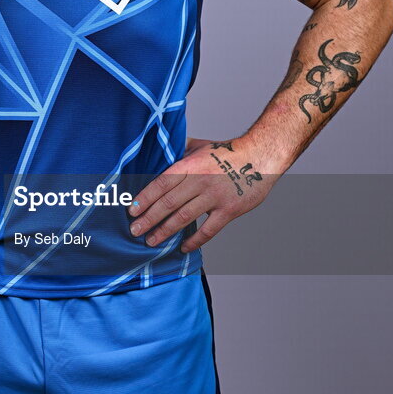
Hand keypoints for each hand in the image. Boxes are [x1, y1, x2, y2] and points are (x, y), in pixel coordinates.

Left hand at [127, 136, 278, 252]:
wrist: (260, 157)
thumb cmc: (227, 152)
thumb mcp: (199, 146)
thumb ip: (179, 151)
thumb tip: (159, 151)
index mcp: (190, 165)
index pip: (162, 183)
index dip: (145, 198)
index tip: (132, 210)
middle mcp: (200, 181)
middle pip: (168, 203)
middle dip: (149, 219)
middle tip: (134, 231)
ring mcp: (214, 197)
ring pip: (184, 217)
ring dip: (165, 231)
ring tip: (151, 241)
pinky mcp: (229, 210)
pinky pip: (208, 230)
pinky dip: (194, 240)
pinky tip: (182, 247)